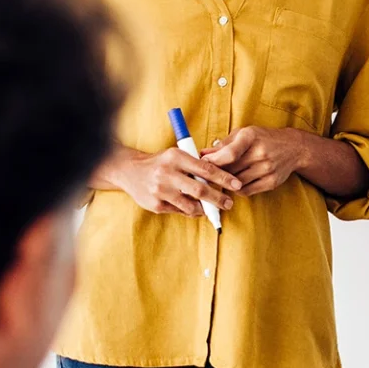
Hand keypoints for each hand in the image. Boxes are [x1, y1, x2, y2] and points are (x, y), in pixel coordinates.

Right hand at [116, 147, 241, 216]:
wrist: (130, 171)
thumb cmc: (161, 162)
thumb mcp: (177, 155)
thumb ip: (195, 165)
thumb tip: (220, 179)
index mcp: (176, 157)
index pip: (205, 168)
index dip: (224, 178)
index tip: (237, 184)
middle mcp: (168, 173)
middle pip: (200, 189)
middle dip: (218, 198)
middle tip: (229, 203)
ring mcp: (161, 190)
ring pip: (191, 205)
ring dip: (206, 209)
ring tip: (214, 209)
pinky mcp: (156, 205)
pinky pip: (180, 211)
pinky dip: (191, 212)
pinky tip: (197, 210)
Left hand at [201, 127, 301, 196]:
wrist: (293, 148)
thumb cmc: (263, 138)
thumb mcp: (244, 134)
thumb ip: (223, 144)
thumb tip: (203, 154)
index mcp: (251, 137)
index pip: (230, 153)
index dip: (214, 161)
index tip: (204, 163)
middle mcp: (260, 153)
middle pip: (231, 169)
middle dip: (217, 172)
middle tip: (207, 173)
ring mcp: (267, 169)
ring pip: (237, 182)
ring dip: (226, 182)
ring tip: (220, 178)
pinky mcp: (271, 182)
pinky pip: (247, 191)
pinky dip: (237, 189)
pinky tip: (235, 183)